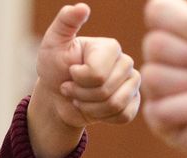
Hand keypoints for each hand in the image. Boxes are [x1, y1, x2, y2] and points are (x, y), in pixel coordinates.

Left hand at [35, 4, 141, 129]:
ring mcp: (132, 83)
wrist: (56, 96)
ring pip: (115, 105)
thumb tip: (81, 7)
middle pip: (105, 90)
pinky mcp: (132, 103)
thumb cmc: (54, 67)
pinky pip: (124, 116)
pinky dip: (102, 117)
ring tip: (80, 98)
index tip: (69, 73)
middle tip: (71, 88)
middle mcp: (126, 62)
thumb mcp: (53, 43)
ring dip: (88, 107)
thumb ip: (65, 23)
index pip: (98, 74)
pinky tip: (94, 108)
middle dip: (80, 95)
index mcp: (111, 47)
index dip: (77, 79)